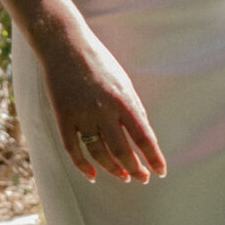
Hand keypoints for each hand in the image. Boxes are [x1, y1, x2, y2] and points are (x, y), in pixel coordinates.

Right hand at [35, 0, 166, 183]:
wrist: (65, 46)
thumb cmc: (100, 62)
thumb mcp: (124, 82)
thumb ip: (133, 108)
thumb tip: (143, 135)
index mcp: (124, 100)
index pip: (144, 137)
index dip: (154, 158)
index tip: (161, 172)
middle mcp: (104, 111)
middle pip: (123, 151)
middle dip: (135, 168)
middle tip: (142, 178)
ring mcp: (82, 116)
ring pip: (99, 154)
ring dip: (113, 169)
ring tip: (124, 176)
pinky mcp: (63, 118)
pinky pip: (73, 149)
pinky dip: (83, 166)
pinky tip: (92, 175)